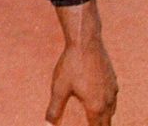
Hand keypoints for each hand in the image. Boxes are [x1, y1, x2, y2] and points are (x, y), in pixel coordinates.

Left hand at [46, 0, 116, 124]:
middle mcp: (108, 100)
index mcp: (96, 106)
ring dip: (105, 116)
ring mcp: (113, 90)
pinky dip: (107, 103)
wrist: (86, 43)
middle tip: (90, 124)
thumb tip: (48, 123)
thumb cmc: (71, 65)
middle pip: (107, 121)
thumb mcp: (59, 88)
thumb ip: (55, 108)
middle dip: (99, 125)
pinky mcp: (113, 80)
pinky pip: (112, 97)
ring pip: (112, 110)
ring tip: (96, 118)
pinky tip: (99, 99)